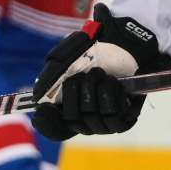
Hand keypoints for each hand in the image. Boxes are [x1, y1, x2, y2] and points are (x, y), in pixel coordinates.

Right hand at [31, 4, 170, 140]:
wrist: (132, 42)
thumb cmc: (101, 44)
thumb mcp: (76, 45)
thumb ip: (57, 60)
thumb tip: (38, 92)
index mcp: (68, 102)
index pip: (53, 127)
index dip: (47, 123)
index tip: (44, 110)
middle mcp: (84, 115)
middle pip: (71, 118)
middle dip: (76, 91)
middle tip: (88, 73)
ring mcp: (102, 120)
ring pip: (91, 118)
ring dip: (96, 91)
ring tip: (105, 75)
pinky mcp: (122, 121)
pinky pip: (113, 119)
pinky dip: (112, 97)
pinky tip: (116, 84)